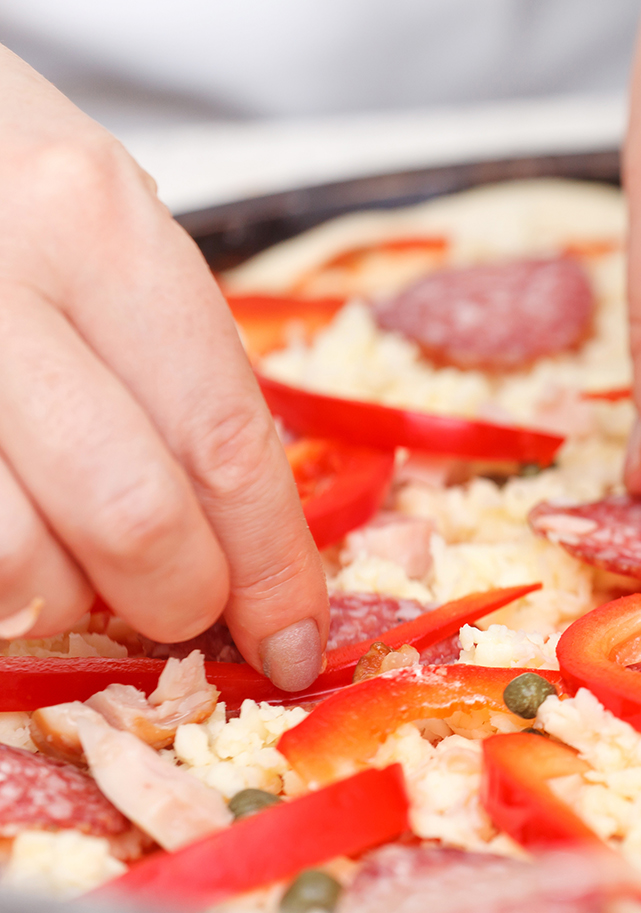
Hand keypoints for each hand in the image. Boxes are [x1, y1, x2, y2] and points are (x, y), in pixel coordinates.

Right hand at [0, 49, 327, 689]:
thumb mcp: (101, 225)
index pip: (223, 440)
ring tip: (64, 558)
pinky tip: (4, 539)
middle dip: (177, 597)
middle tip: (180, 604)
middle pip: (132, 515)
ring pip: (15, 562)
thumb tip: (242, 536)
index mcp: (97, 227)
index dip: (271, 568)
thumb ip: (169, 366)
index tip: (294, 641)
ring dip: (59, 599)